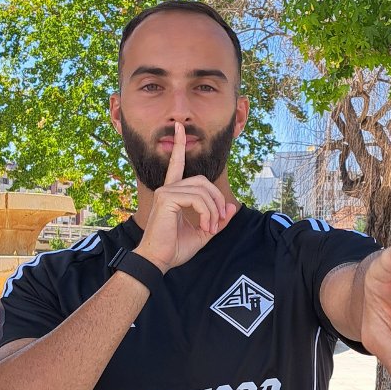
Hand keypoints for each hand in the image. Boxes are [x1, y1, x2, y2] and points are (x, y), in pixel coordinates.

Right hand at [134, 122, 237, 271]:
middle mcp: (167, 188)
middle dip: (217, 199)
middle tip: (219, 221)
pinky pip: (197, 199)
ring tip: (211, 228)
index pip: (176, 164)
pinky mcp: (166, 198)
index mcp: (172, 193)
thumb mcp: (203, 233)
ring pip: (202, 190)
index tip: (179, 128)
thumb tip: (232, 207)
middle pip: (202, 181)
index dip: (179, 145)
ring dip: (214, 210)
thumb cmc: (175, 249)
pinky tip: (205, 226)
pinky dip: (207, 213)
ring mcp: (165, 191)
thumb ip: (217, 219)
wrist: (158, 261)